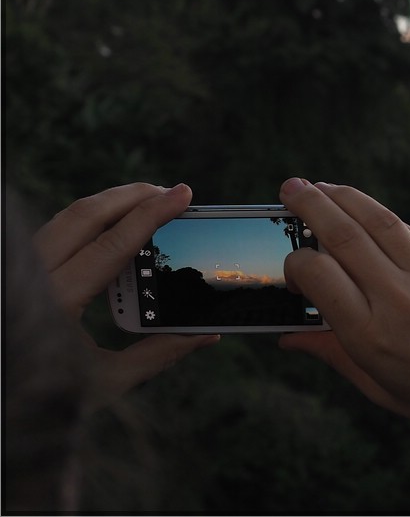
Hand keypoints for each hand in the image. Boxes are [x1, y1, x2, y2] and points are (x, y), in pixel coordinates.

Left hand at [33, 183, 219, 410]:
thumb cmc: (43, 398)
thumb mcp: (105, 381)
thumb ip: (157, 354)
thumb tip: (206, 334)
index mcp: (56, 301)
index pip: (112, 243)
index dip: (152, 216)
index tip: (182, 195)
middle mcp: (33, 276)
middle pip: (85, 216)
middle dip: (131, 196)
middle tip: (171, 193)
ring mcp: (22, 270)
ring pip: (67, 217)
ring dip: (109, 203)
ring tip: (148, 202)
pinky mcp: (21, 271)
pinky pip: (56, 231)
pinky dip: (88, 220)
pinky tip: (113, 226)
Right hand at [276, 178, 409, 511]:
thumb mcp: (379, 388)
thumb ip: (332, 353)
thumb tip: (286, 337)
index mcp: (372, 337)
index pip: (318, 275)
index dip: (295, 262)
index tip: (292, 263)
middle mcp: (401, 300)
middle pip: (344, 235)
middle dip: (311, 205)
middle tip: (290, 187)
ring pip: (381, 221)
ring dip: (345, 197)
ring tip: (322, 186)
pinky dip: (383, 219)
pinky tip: (366, 212)